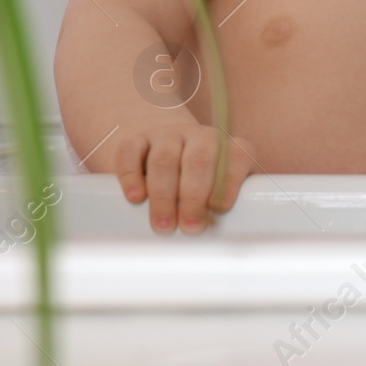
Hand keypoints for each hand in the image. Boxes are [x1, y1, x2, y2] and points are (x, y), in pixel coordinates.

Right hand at [112, 124, 256, 234]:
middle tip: (190, 227)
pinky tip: (135, 198)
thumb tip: (231, 231)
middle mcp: (196, 137)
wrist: (158, 146)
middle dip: (194, 196)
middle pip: (198, 160)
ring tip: (163, 225)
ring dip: (163, 195)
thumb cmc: (194, 179)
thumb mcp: (215, 186)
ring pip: (164, 159)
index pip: (235, 156)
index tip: (220, 208)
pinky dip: (131, 176)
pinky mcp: (135, 140)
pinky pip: (130, 152)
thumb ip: (222, 202)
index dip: (230, 181)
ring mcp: (164, 135)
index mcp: (223, 146)